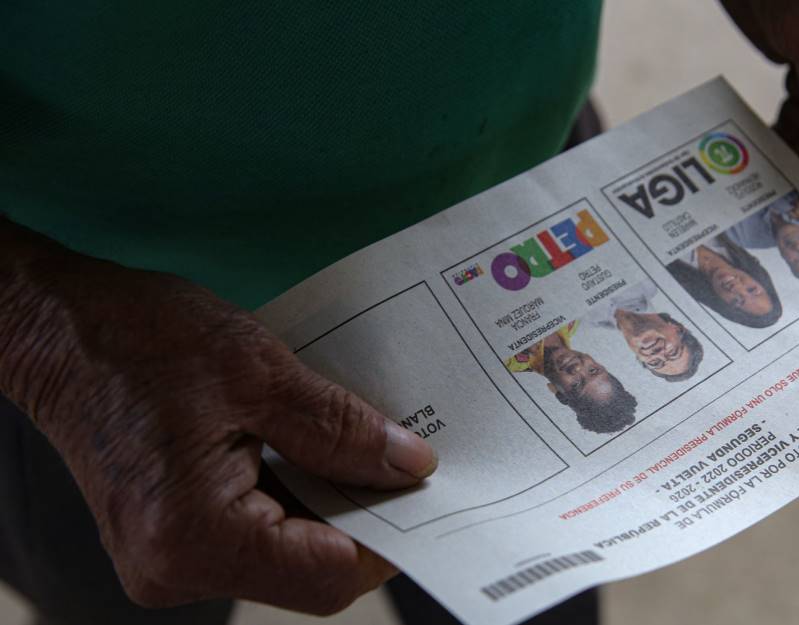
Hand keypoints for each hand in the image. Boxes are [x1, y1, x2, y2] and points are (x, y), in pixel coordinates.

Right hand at [0, 232, 436, 613]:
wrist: (57, 331)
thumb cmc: (139, 339)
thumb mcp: (258, 371)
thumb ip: (341, 429)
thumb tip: (411, 467)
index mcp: (193, 536)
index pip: (328, 573)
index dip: (392, 536)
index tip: (427, 487)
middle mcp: (175, 568)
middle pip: (309, 571)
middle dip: (366, 517)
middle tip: (406, 460)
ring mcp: (168, 559)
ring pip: (287, 555)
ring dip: (333, 505)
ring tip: (366, 448)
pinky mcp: (171, 538)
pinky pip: (257, 535)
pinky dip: (297, 498)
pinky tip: (319, 453)